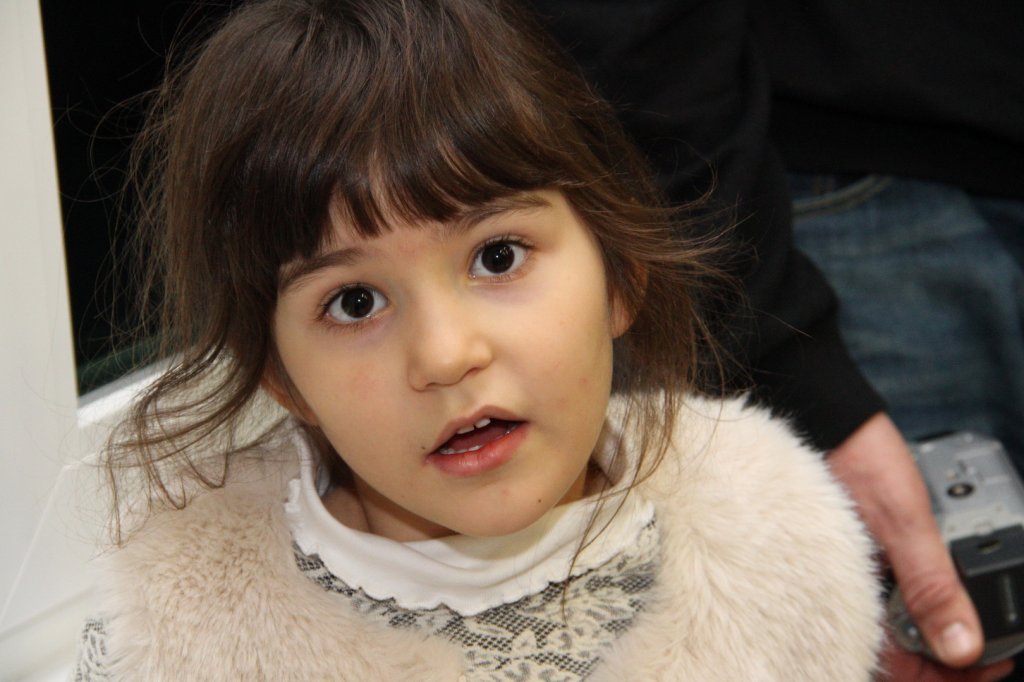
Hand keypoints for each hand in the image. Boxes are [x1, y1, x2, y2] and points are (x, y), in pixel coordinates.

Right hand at [828, 413, 1014, 680]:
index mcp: (849, 599)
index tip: (990, 661)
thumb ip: (932, 587)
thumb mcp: (903, 524)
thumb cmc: (851, 459)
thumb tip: (963, 648)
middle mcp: (848, 596)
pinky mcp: (864, 558)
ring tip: (974, 608)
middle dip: (950, 654)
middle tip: (992, 638)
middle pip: (903, 654)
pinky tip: (945, 580)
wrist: (827, 416)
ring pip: (902, 628)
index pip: (900, 669)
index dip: (948, 675)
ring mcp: (856, 578)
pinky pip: (895, 597)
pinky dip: (924, 598)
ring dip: (940, 625)